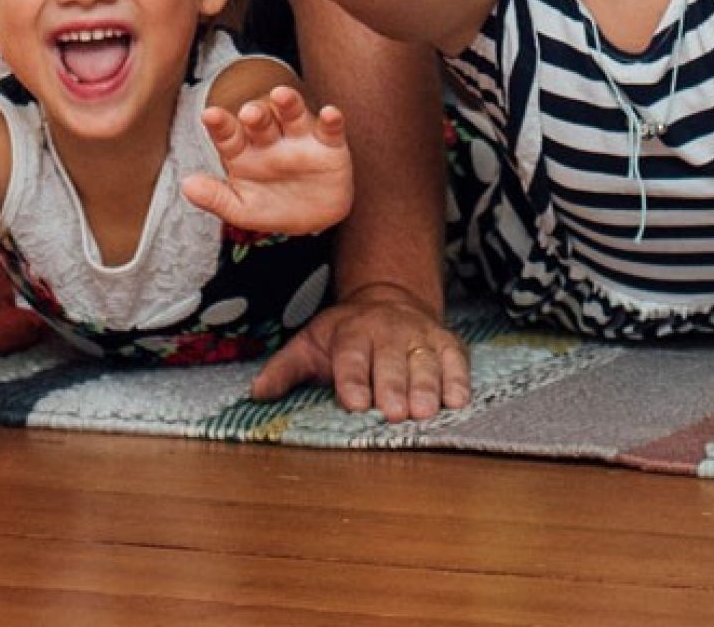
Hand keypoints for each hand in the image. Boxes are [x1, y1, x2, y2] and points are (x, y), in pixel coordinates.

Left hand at [182, 85, 352, 235]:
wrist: (313, 219)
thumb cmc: (271, 209)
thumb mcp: (242, 210)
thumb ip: (215, 198)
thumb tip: (186, 185)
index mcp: (244, 152)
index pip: (229, 135)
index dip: (220, 124)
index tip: (210, 115)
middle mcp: (271, 139)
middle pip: (262, 121)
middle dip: (256, 114)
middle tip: (250, 113)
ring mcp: (300, 139)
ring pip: (293, 115)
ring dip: (289, 104)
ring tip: (281, 95)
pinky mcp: (329, 145)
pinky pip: (330, 129)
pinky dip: (331, 121)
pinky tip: (330, 114)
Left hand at [249, 279, 466, 422]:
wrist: (389, 300)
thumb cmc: (346, 335)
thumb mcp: (310, 345)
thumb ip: (284, 370)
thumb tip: (256, 393)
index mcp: (352, 333)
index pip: (351, 357)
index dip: (352, 379)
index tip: (353, 402)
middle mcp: (388, 332)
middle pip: (390, 362)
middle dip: (392, 387)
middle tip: (394, 413)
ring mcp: (420, 337)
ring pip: (424, 363)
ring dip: (425, 387)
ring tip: (424, 411)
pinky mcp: (447, 343)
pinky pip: (455, 361)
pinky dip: (457, 380)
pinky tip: (457, 400)